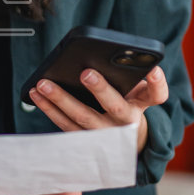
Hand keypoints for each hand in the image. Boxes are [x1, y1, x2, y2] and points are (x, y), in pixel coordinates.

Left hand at [29, 66, 168, 133]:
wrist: (124, 138)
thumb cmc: (126, 101)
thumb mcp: (134, 89)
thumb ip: (129, 73)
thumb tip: (115, 54)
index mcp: (142, 104)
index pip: (157, 94)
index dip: (157, 83)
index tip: (153, 69)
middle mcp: (126, 122)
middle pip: (116, 107)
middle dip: (101, 89)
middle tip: (86, 73)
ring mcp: (105, 135)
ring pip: (83, 118)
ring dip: (61, 100)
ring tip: (43, 84)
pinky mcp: (85, 140)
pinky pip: (65, 125)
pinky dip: (49, 109)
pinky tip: (36, 93)